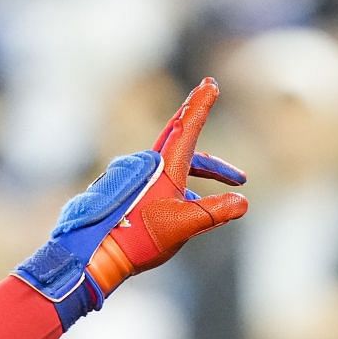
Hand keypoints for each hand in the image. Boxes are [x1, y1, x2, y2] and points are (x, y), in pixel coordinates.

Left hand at [16, 78, 247, 326]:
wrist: (94, 256)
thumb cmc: (137, 237)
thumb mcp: (184, 224)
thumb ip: (216, 212)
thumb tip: (242, 203)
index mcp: (163, 166)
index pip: (187, 127)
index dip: (200, 105)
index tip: (209, 82)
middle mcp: (146, 167)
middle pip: (184, 152)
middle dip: (212, 164)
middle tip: (236, 174)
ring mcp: (133, 181)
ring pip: (172, 173)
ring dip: (197, 182)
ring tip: (222, 194)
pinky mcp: (123, 197)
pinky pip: (156, 188)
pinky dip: (176, 195)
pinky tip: (185, 212)